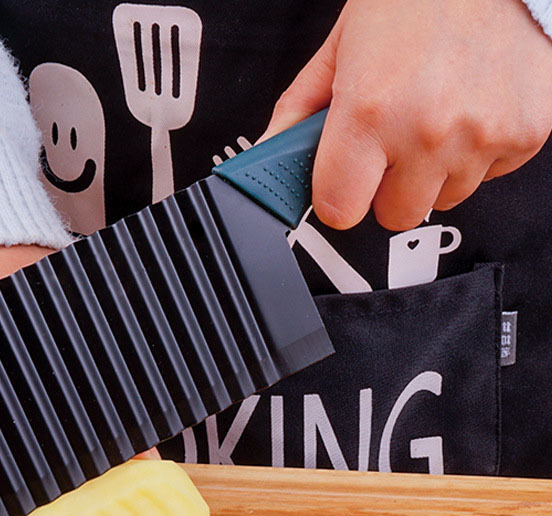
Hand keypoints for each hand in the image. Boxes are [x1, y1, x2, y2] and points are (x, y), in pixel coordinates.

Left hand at [261, 0, 551, 230]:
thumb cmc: (416, 0)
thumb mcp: (340, 49)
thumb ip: (298, 113)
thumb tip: (268, 157)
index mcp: (370, 111)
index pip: (339, 211)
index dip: (337, 196)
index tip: (341, 182)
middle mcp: (427, 129)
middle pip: (392, 216)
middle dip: (385, 188)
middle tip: (390, 142)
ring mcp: (481, 136)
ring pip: (441, 201)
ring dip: (432, 172)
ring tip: (432, 115)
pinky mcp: (524, 136)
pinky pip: (486, 178)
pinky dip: (474, 153)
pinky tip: (468, 110)